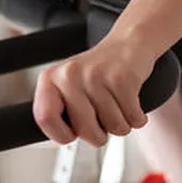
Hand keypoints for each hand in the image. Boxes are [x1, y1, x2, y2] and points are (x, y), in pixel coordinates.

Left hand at [33, 34, 157, 146]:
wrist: (128, 44)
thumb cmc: (98, 72)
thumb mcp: (69, 87)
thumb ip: (60, 112)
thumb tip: (63, 138)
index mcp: (51, 79)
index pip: (45, 117)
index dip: (60, 134)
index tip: (71, 134)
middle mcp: (70, 75)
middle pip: (84, 130)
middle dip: (99, 135)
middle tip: (102, 120)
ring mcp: (95, 75)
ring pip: (113, 126)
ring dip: (121, 124)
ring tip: (117, 105)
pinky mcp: (121, 78)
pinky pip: (132, 118)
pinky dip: (137, 118)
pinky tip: (131, 104)